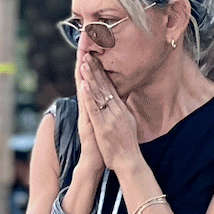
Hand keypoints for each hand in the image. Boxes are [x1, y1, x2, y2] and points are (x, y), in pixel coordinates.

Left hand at [77, 49, 140, 171]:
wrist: (129, 161)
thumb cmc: (125, 145)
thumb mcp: (126, 123)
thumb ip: (122, 112)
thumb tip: (120, 104)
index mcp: (121, 108)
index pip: (110, 85)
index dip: (102, 71)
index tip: (95, 58)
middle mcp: (116, 109)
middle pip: (105, 85)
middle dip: (96, 68)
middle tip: (88, 52)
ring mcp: (110, 117)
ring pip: (99, 94)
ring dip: (91, 77)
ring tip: (84, 62)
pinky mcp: (103, 126)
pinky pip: (95, 109)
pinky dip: (90, 97)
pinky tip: (84, 85)